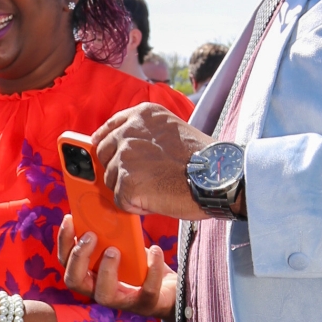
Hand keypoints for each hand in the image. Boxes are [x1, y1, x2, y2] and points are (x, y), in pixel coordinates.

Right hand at [57, 215, 177, 317]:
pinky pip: (147, 289)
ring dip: (106, 270)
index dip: (64, 242)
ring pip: (104, 295)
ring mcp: (123, 301)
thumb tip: (106, 207)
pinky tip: (155, 250)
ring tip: (114, 250)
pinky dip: (152, 268)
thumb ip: (112, 235)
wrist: (170, 288)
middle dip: (78, 257)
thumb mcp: (124, 247)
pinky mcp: (146, 303)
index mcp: (91, 276)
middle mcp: (100, 291)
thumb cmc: (141, 265)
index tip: (70, 218)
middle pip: (74, 281)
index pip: (66, 263)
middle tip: (91, 236)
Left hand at [93, 102, 211, 219]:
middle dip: (118, 169)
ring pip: (111, 180)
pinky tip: (157, 199)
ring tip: (156, 188)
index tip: (106, 152)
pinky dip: (136, 206)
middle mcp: (129, 132)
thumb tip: (125, 149)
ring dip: (129, 189)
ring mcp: (125, 157)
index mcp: (141, 115)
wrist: (217, 175)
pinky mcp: (126, 183)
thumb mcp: (171, 128)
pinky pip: (121, 200)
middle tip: (143, 179)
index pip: (109, 128)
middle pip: (104, 155)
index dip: (107, 143)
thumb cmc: (202, 157)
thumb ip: (146, 134)